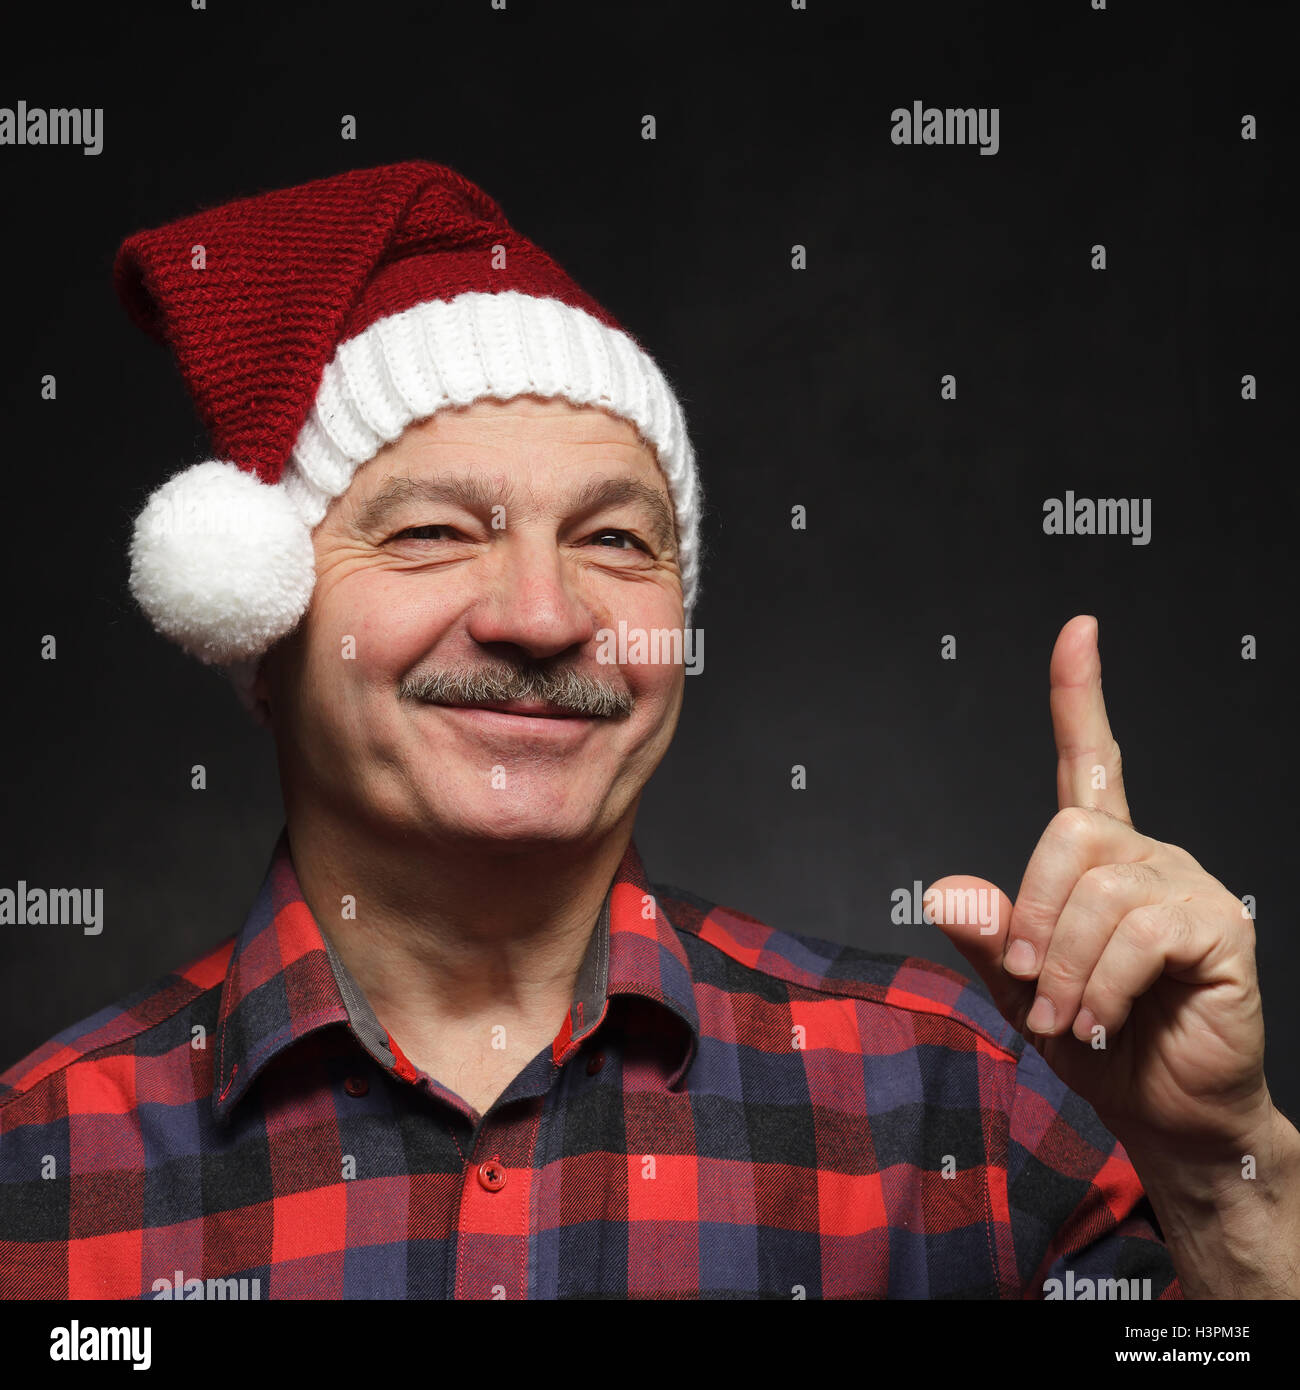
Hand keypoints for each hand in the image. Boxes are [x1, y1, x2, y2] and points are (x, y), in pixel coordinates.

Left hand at [924, 615, 1272, 1163]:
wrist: (1165, 1110)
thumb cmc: (1097, 1042)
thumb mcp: (1020, 987)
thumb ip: (988, 936)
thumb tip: (949, 891)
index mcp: (1100, 859)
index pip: (1090, 759)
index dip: (1080, 694)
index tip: (1078, 630)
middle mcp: (1148, 857)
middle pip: (1069, 833)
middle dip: (1034, 915)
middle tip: (1031, 983)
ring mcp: (1188, 887)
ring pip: (1100, 890)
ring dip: (1065, 967)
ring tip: (1069, 1019)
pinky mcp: (1220, 929)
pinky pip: (1140, 931)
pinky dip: (1101, 984)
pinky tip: (1101, 1021)